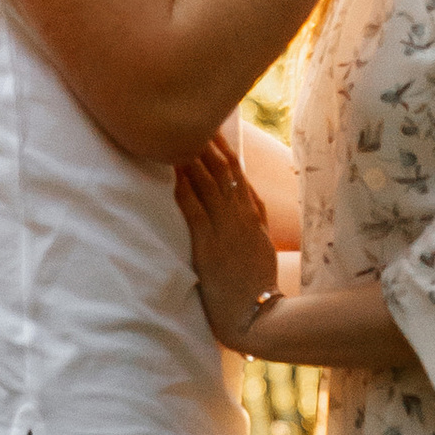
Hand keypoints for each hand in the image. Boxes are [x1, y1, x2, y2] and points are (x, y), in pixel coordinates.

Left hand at [173, 133, 283, 346]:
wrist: (259, 316)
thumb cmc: (257, 284)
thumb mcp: (262, 244)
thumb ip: (253, 218)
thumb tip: (244, 195)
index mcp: (253, 214)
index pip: (236, 171)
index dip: (221, 147)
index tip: (208, 127)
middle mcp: (241, 215)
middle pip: (222, 168)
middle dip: (205, 142)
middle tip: (188, 118)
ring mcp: (226, 229)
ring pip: (208, 183)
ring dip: (191, 158)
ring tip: (175, 135)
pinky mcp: (209, 246)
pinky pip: (194, 210)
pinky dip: (183, 188)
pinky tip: (172, 173)